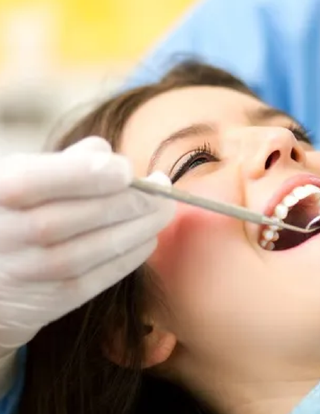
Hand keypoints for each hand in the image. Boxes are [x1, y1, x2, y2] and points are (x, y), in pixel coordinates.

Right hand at [0, 137, 174, 351]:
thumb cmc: (15, 214)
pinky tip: (148, 236)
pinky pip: (102, 276)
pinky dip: (133, 254)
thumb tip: (106, 153)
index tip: (127, 169)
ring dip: (142, 227)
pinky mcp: (54, 299)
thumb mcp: (23, 178)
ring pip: (98, 247)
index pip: (40, 179)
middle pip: (81, 215)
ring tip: (163, 210)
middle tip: (163, 189)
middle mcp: (8, 234)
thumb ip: (64, 163)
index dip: (91, 174)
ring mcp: (31, 271)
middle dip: (134, 200)